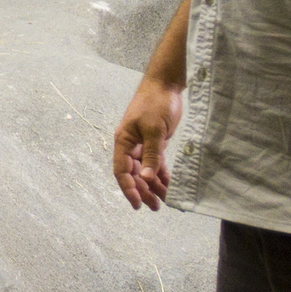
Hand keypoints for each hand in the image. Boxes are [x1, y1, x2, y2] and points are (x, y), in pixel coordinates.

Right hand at [111, 76, 182, 210]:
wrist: (166, 84)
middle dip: (143, 191)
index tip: (138, 204)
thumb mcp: (154, 130)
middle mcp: (130, 146)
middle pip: (134, 174)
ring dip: (153, 186)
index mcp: (123, 142)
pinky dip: (161, 175)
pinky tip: (168, 186)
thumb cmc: (156, 103)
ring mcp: (142, 144)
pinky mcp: (155, 142)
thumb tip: (147, 179)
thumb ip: (152, 155)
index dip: (128, 188)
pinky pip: (155, 163)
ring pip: (145, 171)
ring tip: (164, 201)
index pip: (121, 171)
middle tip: (156, 207)